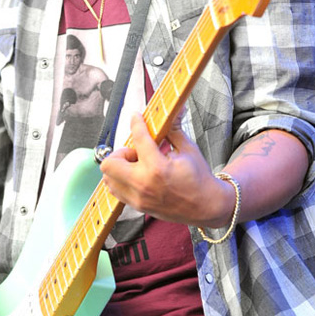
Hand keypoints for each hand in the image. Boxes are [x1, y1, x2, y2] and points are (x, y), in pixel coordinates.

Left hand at [99, 113, 233, 227]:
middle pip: (109, 164)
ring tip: (137, 165)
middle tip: (136, 152)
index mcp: (157, 168)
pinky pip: (115, 190)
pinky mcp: (137, 206)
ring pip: (108, 178)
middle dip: (120, 153)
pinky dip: (120, 180)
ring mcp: (138, 198)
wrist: (206, 207)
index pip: (138, 138)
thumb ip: (174, 129)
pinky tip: (136, 175)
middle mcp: (143, 184)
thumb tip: (175, 108)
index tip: (136, 116)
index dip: (136, 122)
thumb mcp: (188, 149)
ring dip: (119, 167)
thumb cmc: (199, 178)